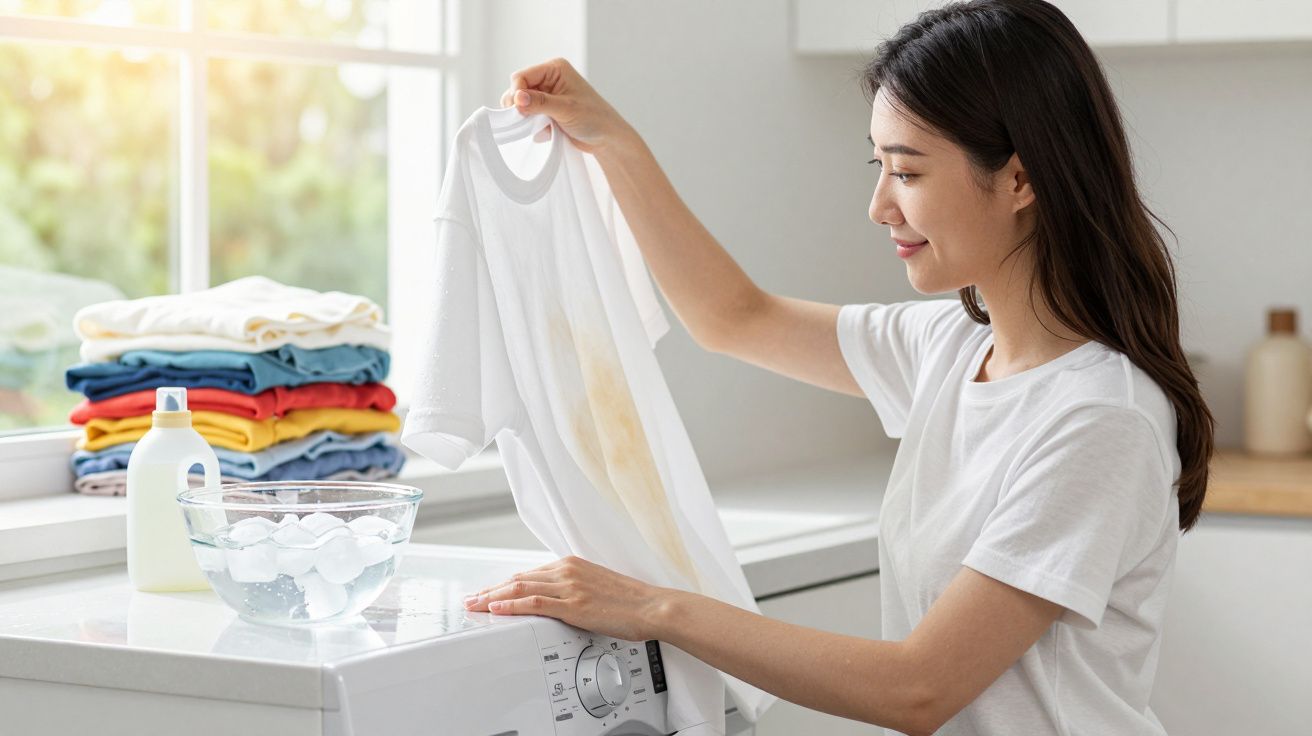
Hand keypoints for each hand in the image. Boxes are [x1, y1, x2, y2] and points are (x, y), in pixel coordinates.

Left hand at [463, 555, 677, 641]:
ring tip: (475, 606)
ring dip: (493, 598)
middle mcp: (567, 571)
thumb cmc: (629, 601)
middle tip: (471, 599)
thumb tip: (559, 602)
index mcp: (572, 565)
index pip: (529, 574)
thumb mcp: (597, 587)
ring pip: (520, 588)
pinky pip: (534, 603)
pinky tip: (496, 609)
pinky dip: (512, 605)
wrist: (651, 606)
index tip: (490, 592)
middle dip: (491, 590)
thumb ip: (574, 590)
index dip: (505, 584)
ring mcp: (569, 587)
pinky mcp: (573, 604)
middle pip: (518, 578)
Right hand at [498, 57, 636, 154]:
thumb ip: (540, 103)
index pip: (522, 77)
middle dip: (521, 107)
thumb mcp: (566, 108)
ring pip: (522, 106)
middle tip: (528, 120)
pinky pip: (529, 118)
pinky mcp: (547, 111)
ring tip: (545, 126)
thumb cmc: (595, 118)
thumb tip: (517, 98)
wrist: (607, 139)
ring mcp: (547, 96)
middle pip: (518, 90)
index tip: (518, 110)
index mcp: (554, 69)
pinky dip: (535, 127)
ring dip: (528, 119)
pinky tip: (550, 131)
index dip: (517, 93)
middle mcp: (549, 79)